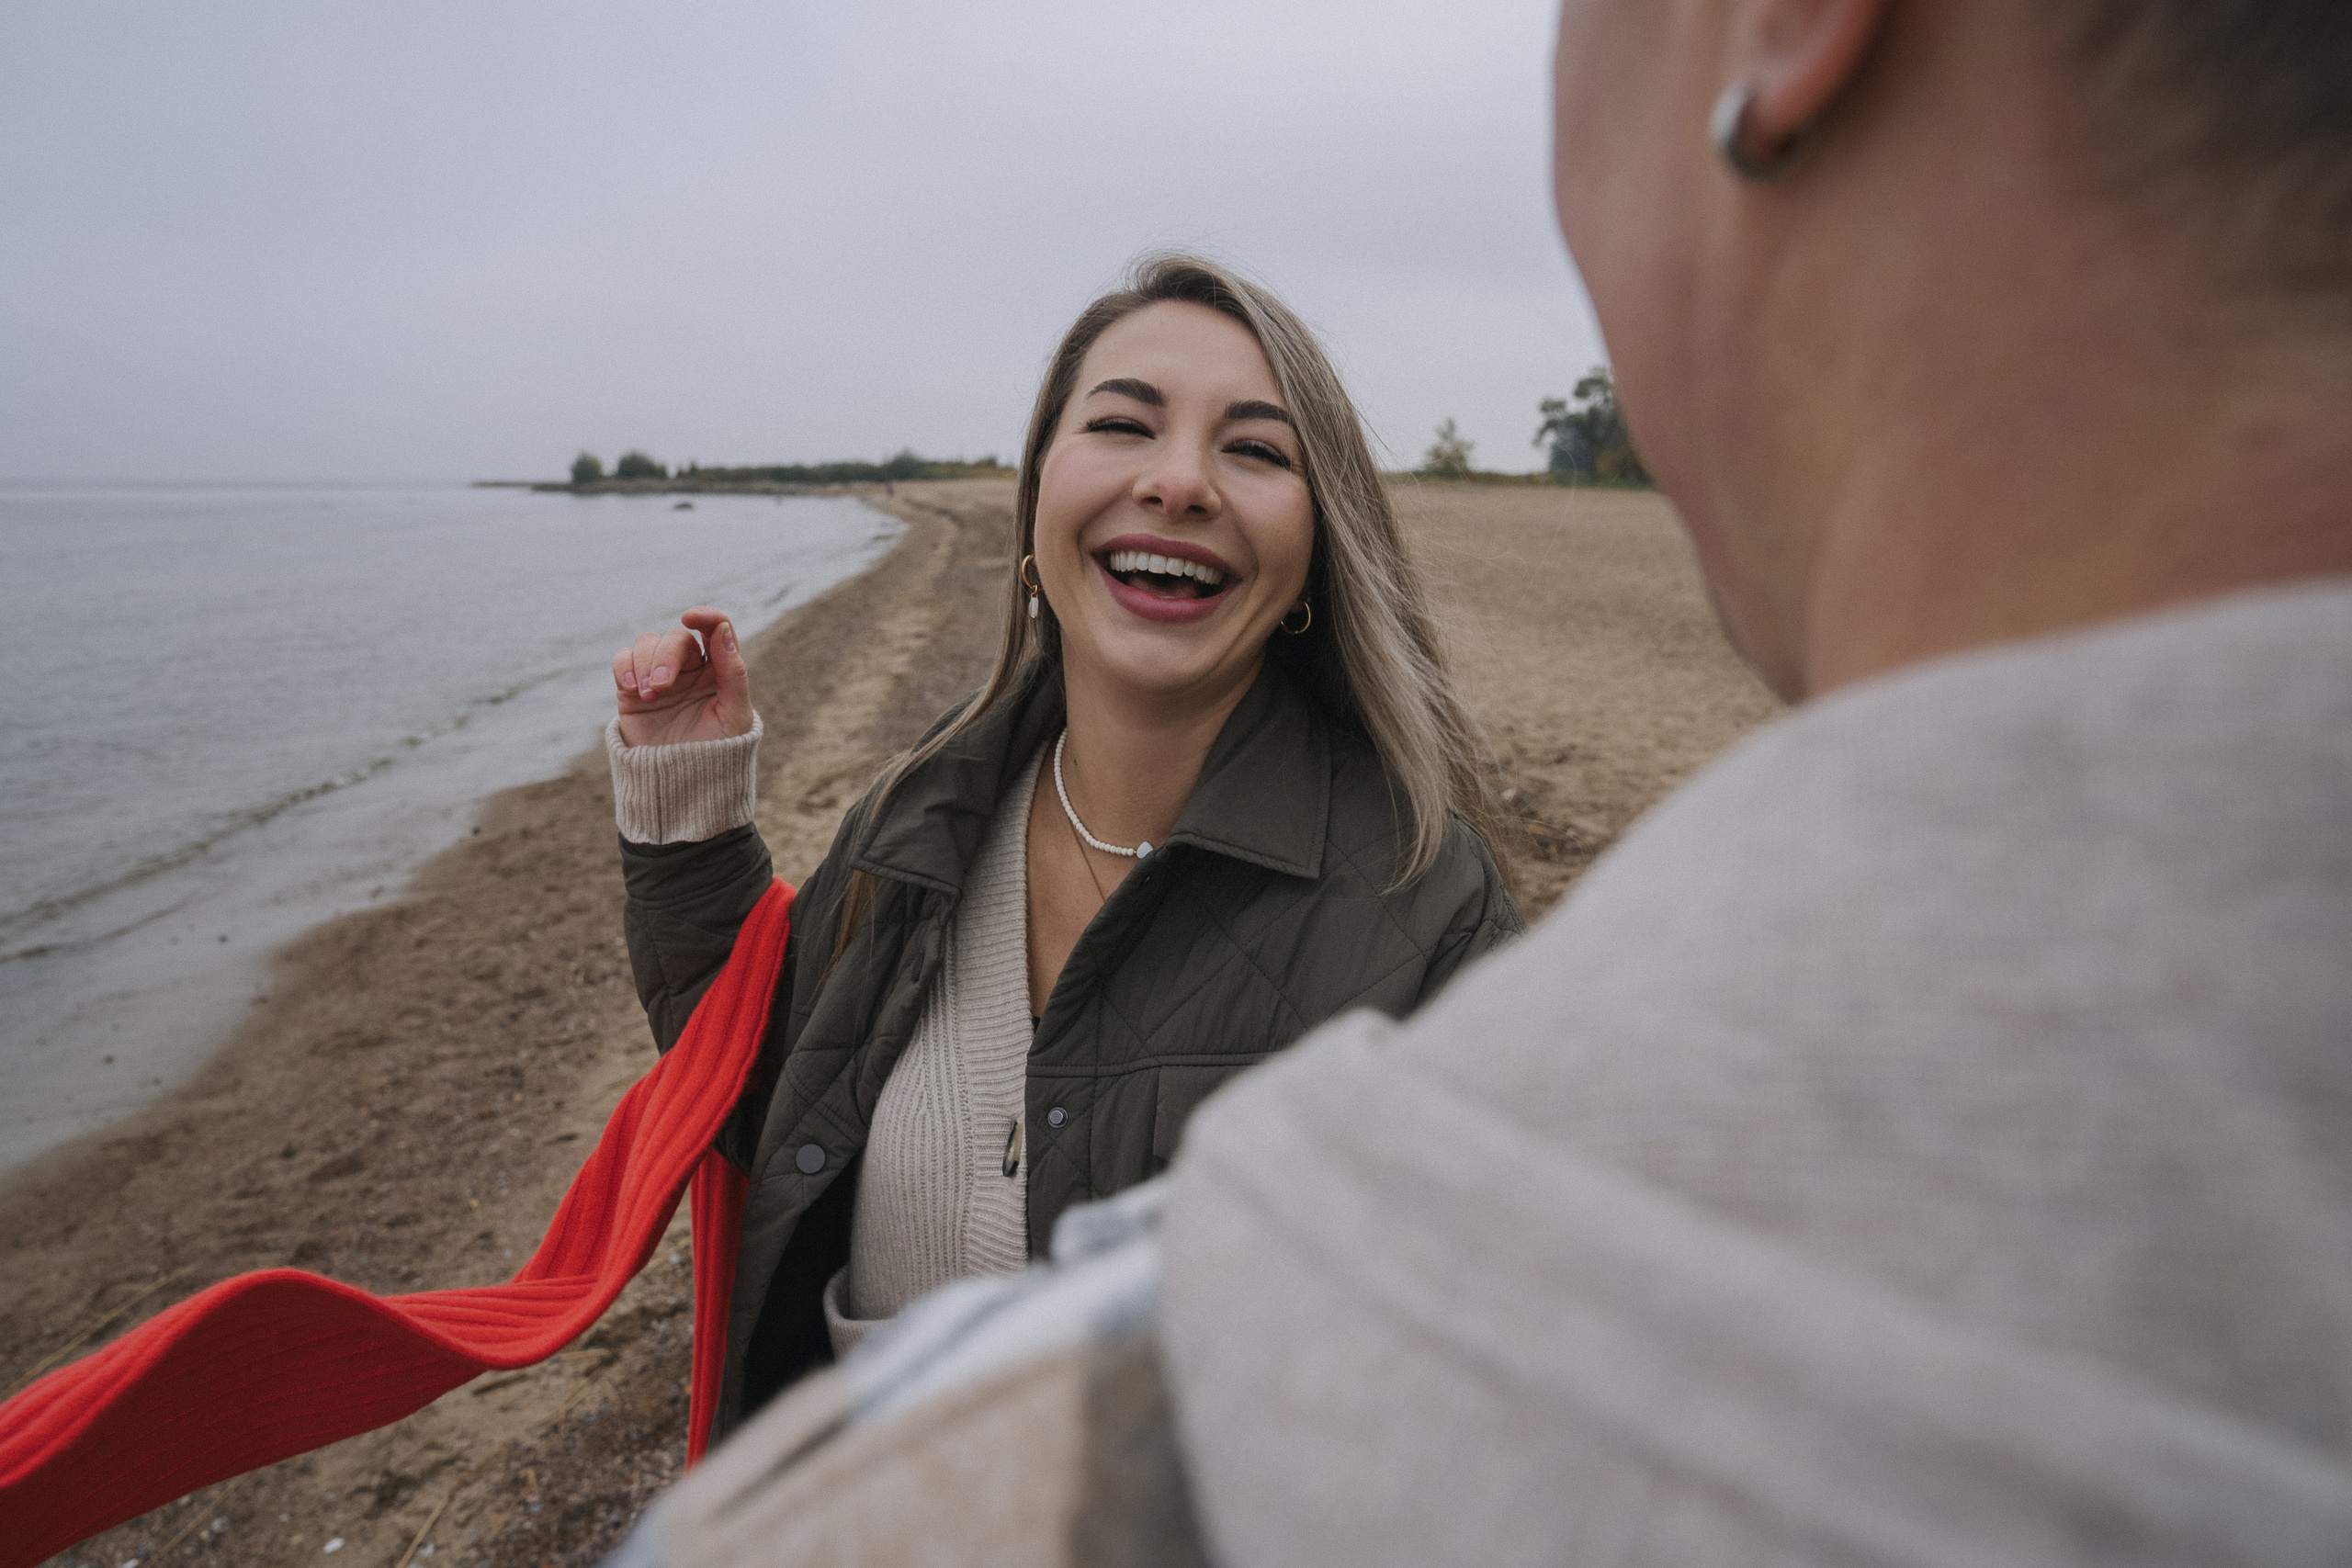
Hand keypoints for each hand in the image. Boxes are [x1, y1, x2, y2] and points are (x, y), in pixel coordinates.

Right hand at [612, 606, 754, 746]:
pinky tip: (632, 687)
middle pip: (677, 638)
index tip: (691, 617)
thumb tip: (722, 630)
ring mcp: (660, 676)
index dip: (706, 615)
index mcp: (719, 670)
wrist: (684, 785)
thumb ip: (733, 672)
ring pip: (648, 642)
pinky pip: (623, 660)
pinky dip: (625, 667)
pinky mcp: (633, 689)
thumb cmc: (718, 751)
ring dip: (646, 663)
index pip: (717, 628)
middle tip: (662, 687)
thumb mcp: (735, 714)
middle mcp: (690, 668)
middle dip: (667, 657)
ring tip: (650, 695)